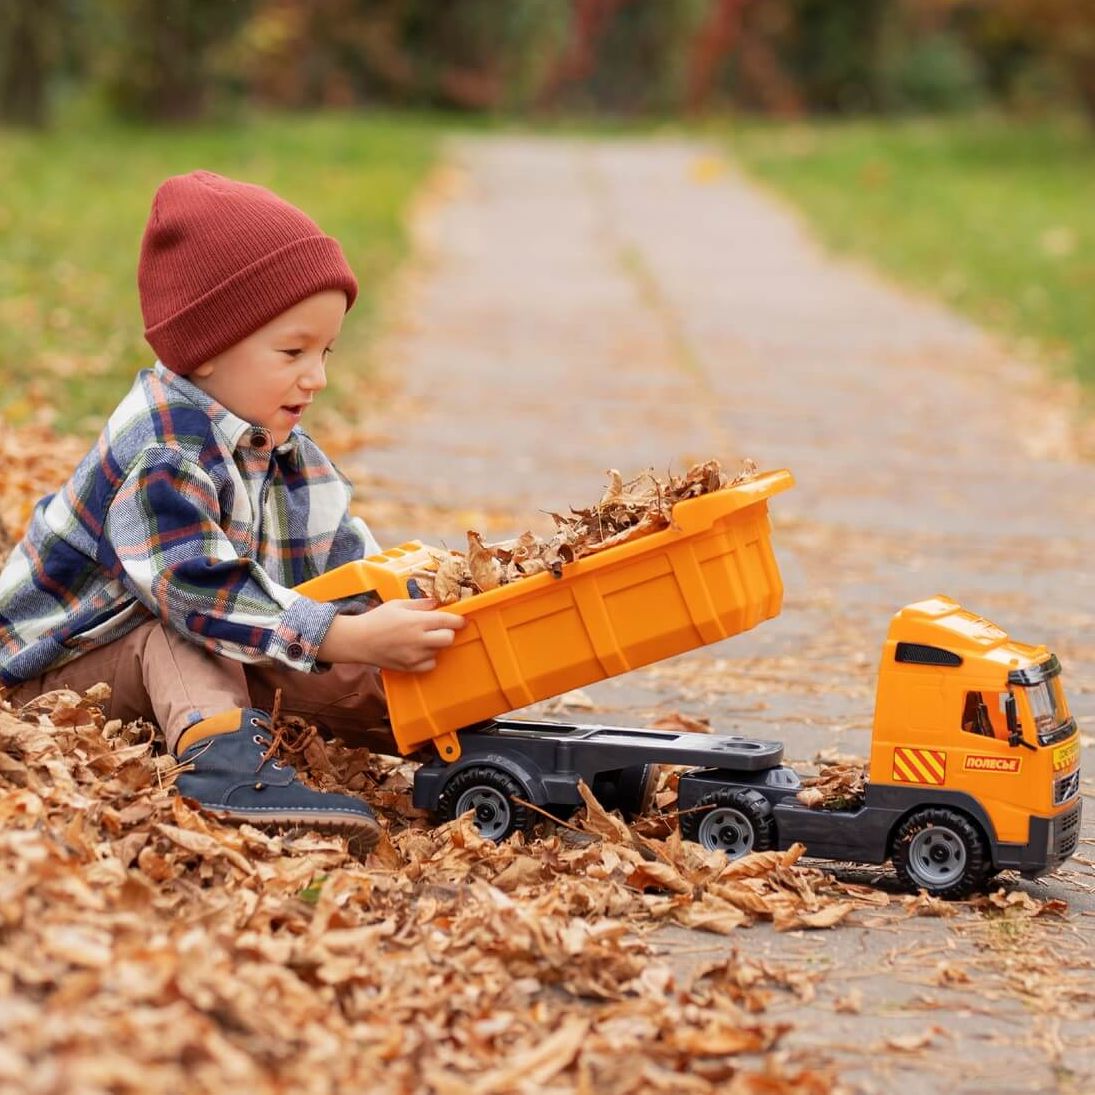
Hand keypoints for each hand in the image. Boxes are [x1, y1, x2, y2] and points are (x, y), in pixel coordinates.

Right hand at [318, 599, 465, 671]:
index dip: (458, 620)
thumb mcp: (398, 604)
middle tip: (438, 628)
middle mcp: (418, 640)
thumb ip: (421, 604)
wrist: (358, 641)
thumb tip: (437, 603)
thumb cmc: (377, 619)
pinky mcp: (410, 667)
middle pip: (449, 639)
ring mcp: (414, 656)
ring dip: (436, 644)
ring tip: (422, 638)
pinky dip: (429, 658)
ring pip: (439, 651)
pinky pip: (430, 664)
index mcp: (417, 621)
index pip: (448, 621)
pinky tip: (419, 650)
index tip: (461, 619)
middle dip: (447, 632)